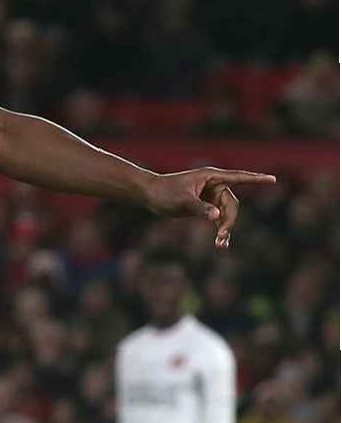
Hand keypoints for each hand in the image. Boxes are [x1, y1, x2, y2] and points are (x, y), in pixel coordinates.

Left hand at [141, 167, 275, 248]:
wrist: (148, 194)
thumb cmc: (164, 193)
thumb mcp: (182, 201)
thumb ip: (199, 208)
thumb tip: (217, 216)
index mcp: (211, 177)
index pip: (239, 177)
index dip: (256, 179)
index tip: (273, 180)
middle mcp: (214, 185)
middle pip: (232, 204)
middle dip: (230, 220)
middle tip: (222, 236)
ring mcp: (211, 196)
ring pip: (226, 214)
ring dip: (225, 228)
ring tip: (220, 245)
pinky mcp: (205, 206)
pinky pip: (218, 219)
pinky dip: (220, 230)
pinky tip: (221, 244)